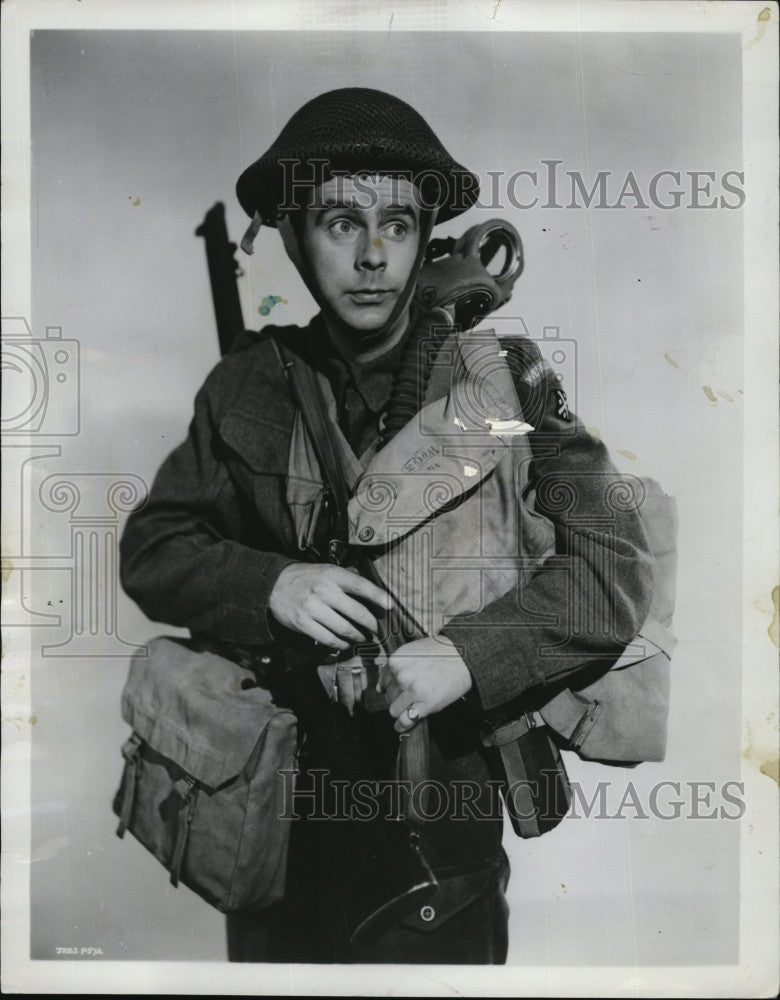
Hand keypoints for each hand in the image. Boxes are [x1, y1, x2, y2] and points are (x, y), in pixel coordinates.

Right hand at [268, 563, 392, 649]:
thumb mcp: (326, 570)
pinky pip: (328, 639)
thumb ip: (347, 580)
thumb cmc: (307, 578)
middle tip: (378, 630)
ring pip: (344, 629)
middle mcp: (324, 591)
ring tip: (363, 638)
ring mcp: (312, 608)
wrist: (274, 585)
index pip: (360, 585)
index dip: (378, 596)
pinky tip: (345, 643)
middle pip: (356, 612)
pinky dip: (340, 644)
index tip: (390, 606)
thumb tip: (374, 595)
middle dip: (372, 624)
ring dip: (357, 637)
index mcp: (332, 575)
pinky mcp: (303, 623)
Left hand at [379, 635, 473, 732]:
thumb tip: (380, 686)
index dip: (390, 688)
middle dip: (397, 699)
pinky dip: (402, 726)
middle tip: (409, 697)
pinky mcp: (426, 704)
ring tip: (409, 709)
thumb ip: (397, 666)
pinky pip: (405, 721)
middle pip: (388, 697)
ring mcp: (413, 691)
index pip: (383, 682)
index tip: (396, 692)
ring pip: (394, 710)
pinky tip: (402, 726)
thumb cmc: (441, 652)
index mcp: (396, 661)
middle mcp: (402, 676)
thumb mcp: (413, 651)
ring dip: (401, 711)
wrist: (464, 658)